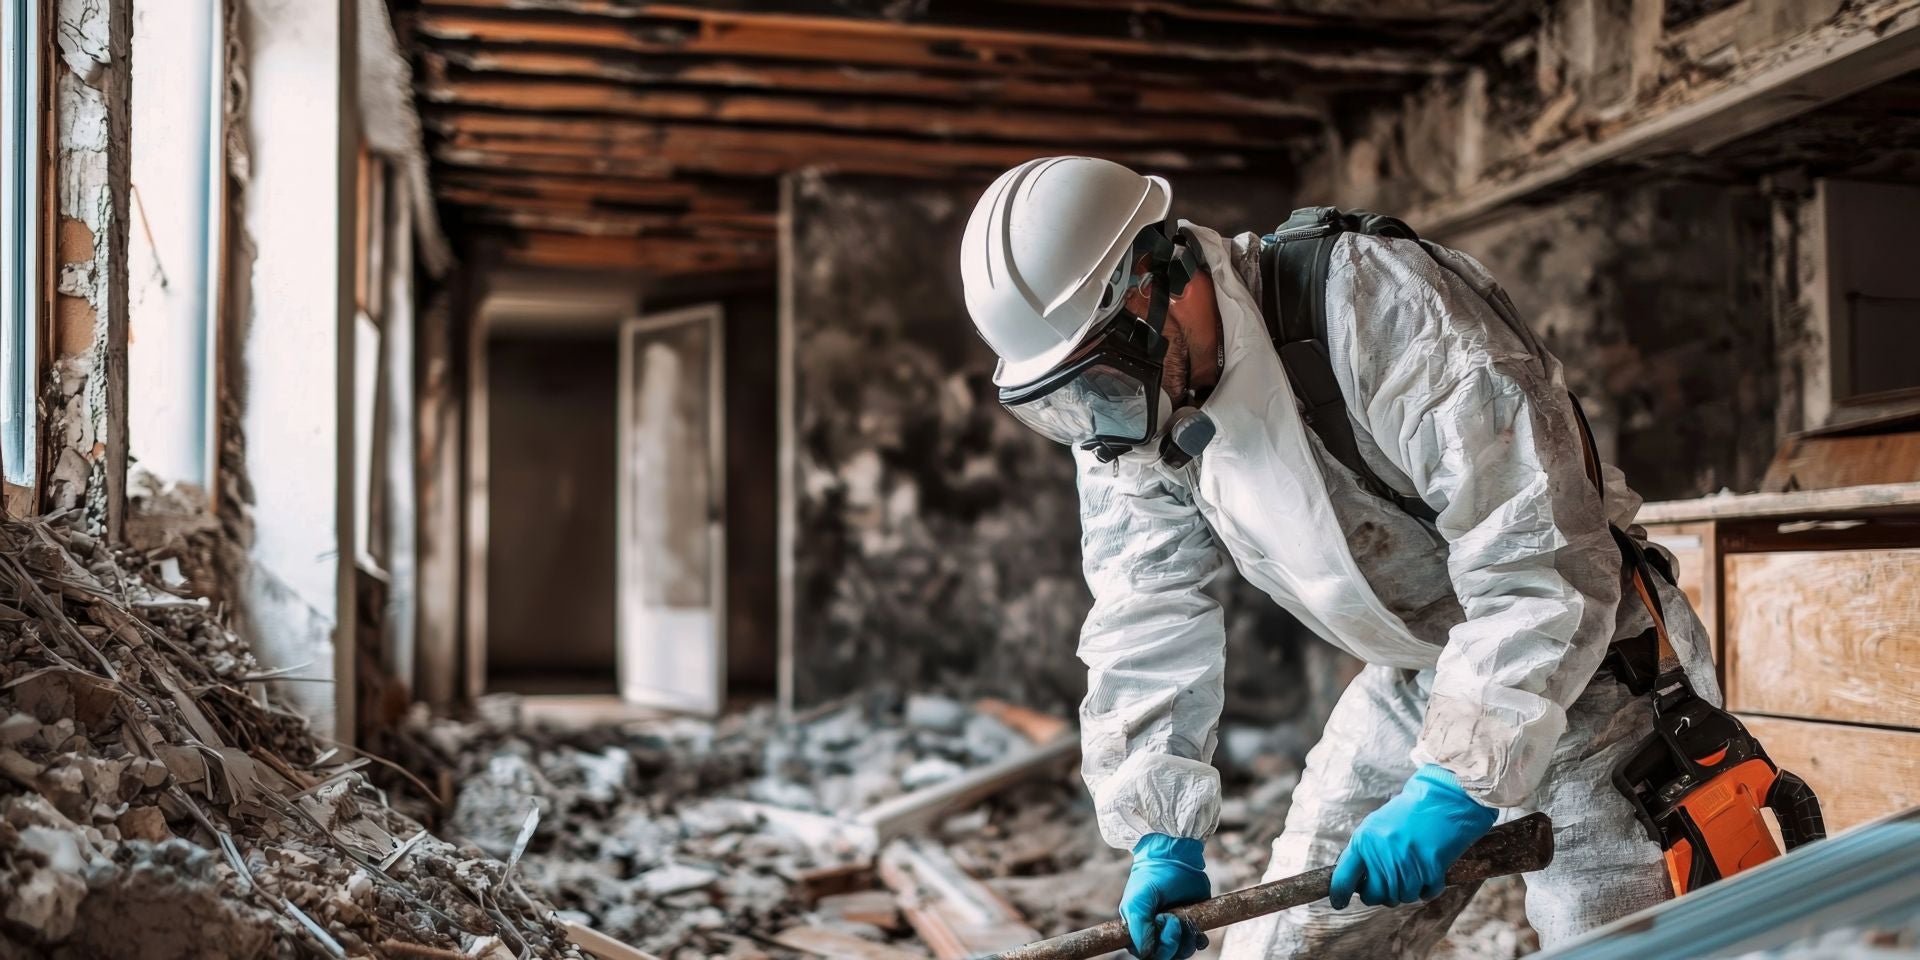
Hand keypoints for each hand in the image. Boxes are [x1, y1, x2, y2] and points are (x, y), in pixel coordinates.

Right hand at [1119, 834, 1210, 959]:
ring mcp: (1175, 930)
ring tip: (1183, 918)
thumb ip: (1138, 930)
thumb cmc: (1150, 879)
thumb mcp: (1137, 903)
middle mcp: (1155, 933)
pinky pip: (1197, 944)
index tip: (1158, 923)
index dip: (1154, 948)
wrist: (1174, 858)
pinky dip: (1199, 940)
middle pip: (1165, 956)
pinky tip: (1196, 926)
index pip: (1145, 954)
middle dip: (1171, 943)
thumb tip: (1146, 953)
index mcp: (1138, 929)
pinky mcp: (1191, 923)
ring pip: (1182, 953)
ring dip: (1186, 941)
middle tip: (1173, 919)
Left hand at [1330, 764, 1496, 908]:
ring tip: (1413, 868)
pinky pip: (1425, 895)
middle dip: (1380, 894)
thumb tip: (1353, 881)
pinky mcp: (1430, 870)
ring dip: (1408, 889)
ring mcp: (1406, 864)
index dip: (1339, 894)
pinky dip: (1428, 888)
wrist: (1443, 801)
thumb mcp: (1377, 825)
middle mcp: (1382, 854)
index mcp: (1364, 841)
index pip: (1343, 878)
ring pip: (1401, 897)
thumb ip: (1364, 851)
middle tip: (1389, 882)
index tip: (1338, 903)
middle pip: (1373, 896)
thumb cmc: (1409, 813)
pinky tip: (1430, 870)